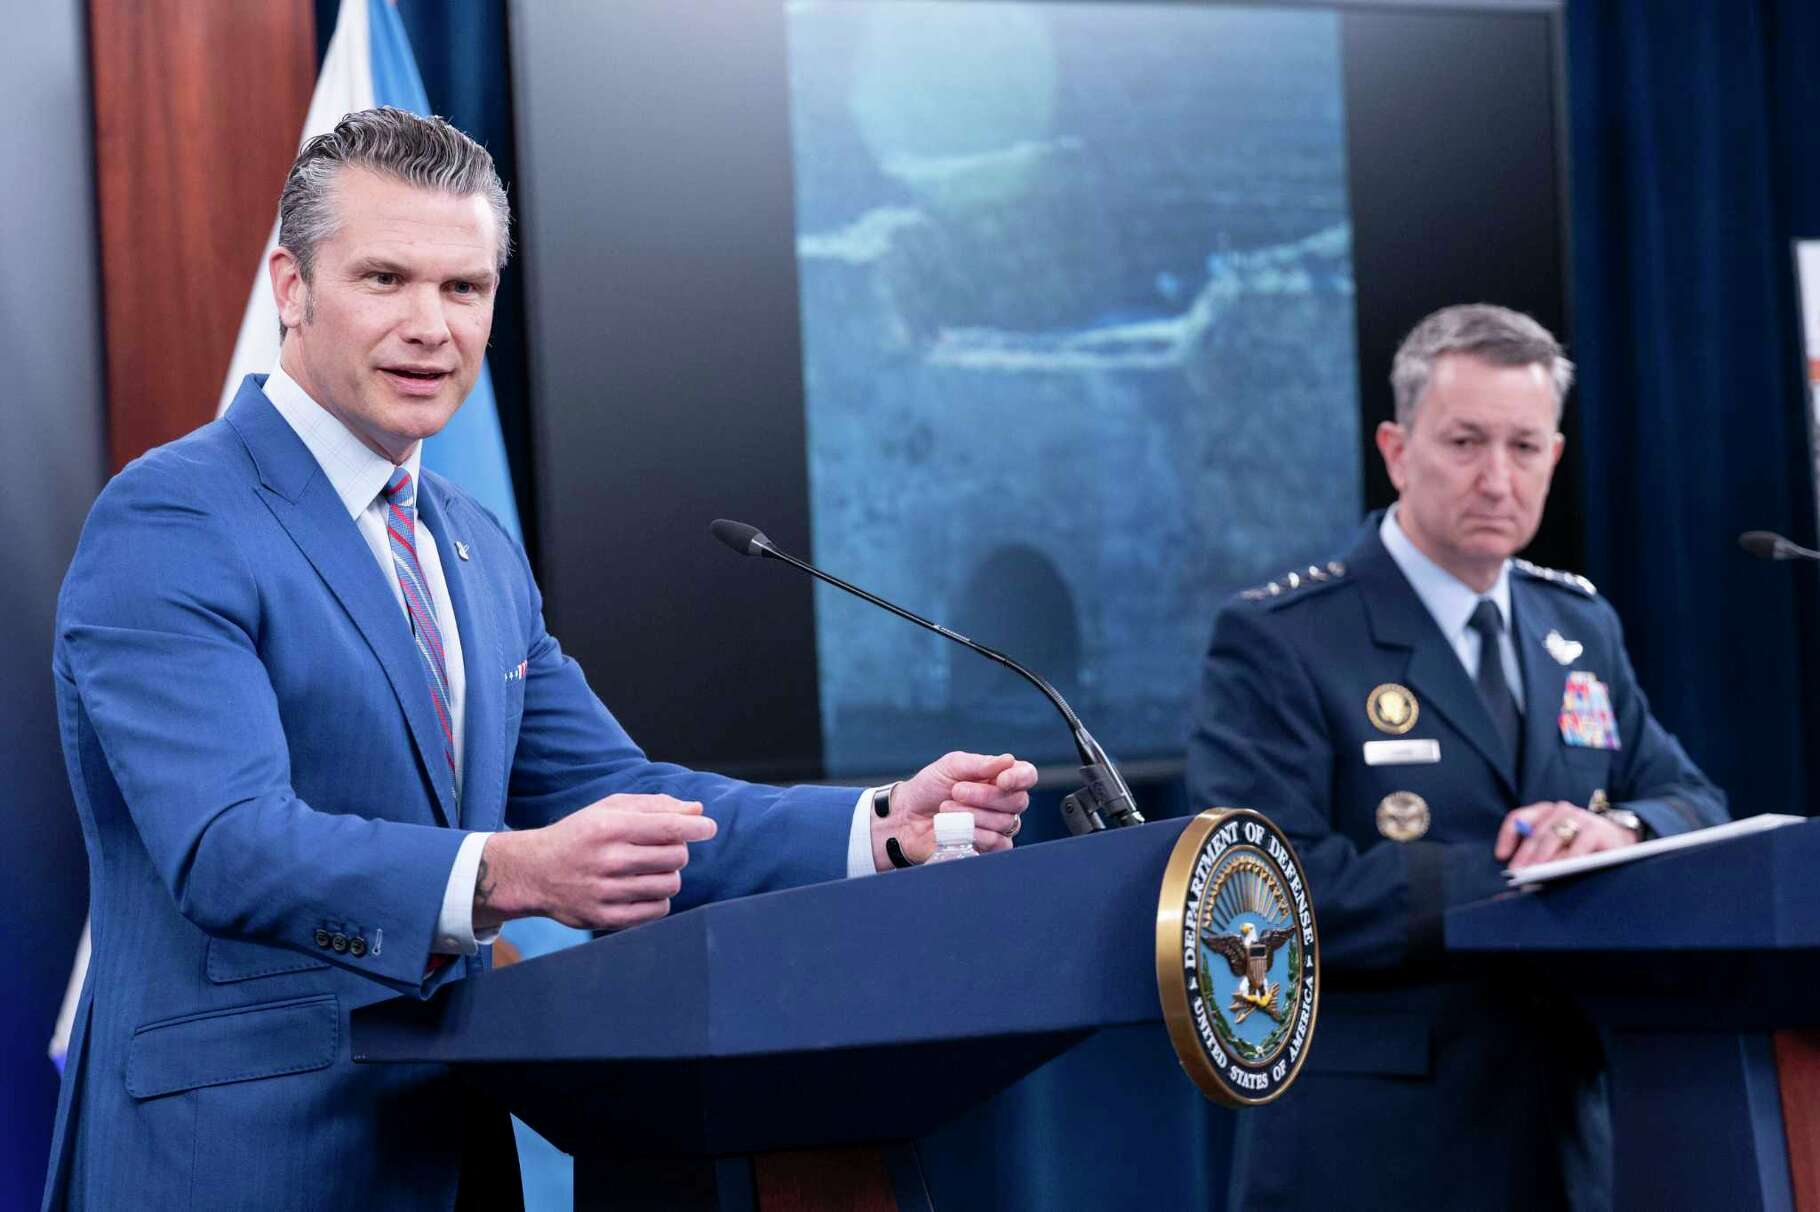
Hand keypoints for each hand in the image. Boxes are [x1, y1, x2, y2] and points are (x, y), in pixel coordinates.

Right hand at [474, 794, 716, 930]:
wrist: (535, 872)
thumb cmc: (581, 834)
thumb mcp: (609, 808)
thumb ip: (654, 806)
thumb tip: (697, 809)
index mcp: (609, 827)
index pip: (668, 827)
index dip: (697, 826)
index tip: (708, 827)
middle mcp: (608, 860)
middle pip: (676, 856)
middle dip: (678, 850)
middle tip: (661, 848)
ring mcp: (606, 892)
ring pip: (670, 884)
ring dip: (669, 874)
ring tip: (650, 868)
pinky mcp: (606, 918)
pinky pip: (658, 910)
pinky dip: (659, 898)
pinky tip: (642, 888)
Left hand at [872, 751, 1038, 869]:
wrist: (906, 818)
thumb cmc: (929, 788)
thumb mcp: (950, 766)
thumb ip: (979, 764)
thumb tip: (1008, 761)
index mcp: (999, 777)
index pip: (1027, 775)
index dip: (1020, 778)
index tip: (1001, 780)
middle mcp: (1004, 802)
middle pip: (1018, 800)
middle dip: (985, 796)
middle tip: (956, 791)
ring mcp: (999, 826)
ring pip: (1006, 822)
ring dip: (974, 815)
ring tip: (946, 809)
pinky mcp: (989, 848)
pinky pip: (999, 843)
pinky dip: (978, 835)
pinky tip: (959, 829)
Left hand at [1495, 800, 1638, 868]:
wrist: (1620, 840)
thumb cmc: (1580, 844)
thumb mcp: (1558, 843)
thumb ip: (1539, 850)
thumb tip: (1518, 870)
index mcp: (1546, 811)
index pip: (1519, 818)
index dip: (1508, 837)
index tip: (1501, 857)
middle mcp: (1561, 810)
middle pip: (1536, 833)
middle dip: (1525, 855)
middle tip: (1518, 873)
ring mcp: (1580, 818)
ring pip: (1554, 837)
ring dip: (1543, 857)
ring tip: (1535, 873)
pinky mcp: (1596, 830)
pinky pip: (1578, 845)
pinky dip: (1568, 858)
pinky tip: (1561, 869)